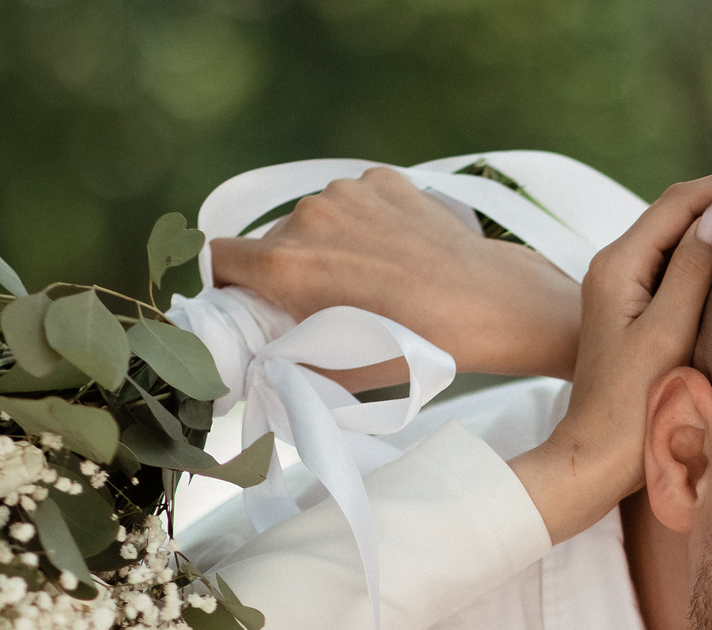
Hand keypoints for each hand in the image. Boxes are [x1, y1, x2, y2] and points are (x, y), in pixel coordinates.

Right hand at [210, 167, 582, 388]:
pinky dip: (365, 223)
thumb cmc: (417, 345)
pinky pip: (354, 200)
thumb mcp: (338, 369)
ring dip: (329, 244)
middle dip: (289, 271)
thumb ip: (285, 356)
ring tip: (373, 279)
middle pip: (272, 241)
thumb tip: (257, 358)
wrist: (490, 305)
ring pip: (315, 219)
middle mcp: (308, 215)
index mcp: (287, 263)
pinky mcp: (383, 178)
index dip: (230, 283)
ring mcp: (347, 191)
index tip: (250, 301)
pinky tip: (396, 252)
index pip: (221, 257)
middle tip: (328, 304)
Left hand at [507, 170, 711, 543]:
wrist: (595, 461)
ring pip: (674, 240)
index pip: (679, 202)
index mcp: (618, 264)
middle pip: (674, 214)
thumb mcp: (670, 332)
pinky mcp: (630, 315)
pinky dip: (704, 258)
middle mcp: (613, 268)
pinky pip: (671, 269)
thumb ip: (695, 269)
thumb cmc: (633, 405)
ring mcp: (620, 291)